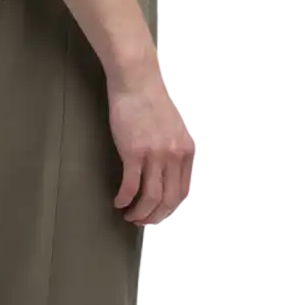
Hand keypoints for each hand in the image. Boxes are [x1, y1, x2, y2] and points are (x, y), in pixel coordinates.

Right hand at [107, 60, 195, 225]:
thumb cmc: (149, 102)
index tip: (157, 215)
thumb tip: (164, 174)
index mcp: (186, 151)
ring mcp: (155, 154)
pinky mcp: (134, 152)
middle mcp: (174, 156)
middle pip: (168, 200)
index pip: (182, 192)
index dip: (168, 209)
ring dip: (139, 213)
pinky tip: (118, 202)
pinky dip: (124, 199)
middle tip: (142, 222)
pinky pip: (131, 186)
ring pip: (151, 197)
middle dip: (154, 217)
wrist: (136, 82)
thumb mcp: (172, 129)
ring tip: (129, 216)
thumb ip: (172, 151)